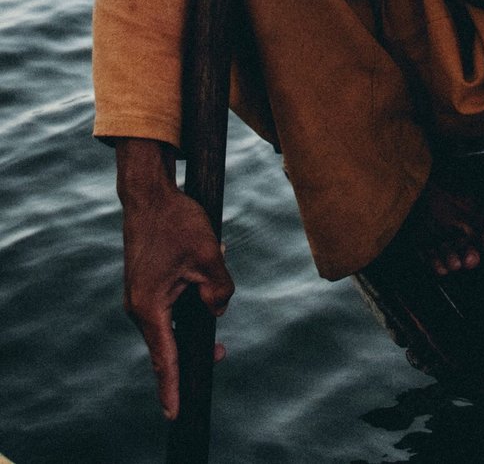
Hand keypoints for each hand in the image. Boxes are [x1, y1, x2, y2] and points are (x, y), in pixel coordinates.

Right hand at [116, 139, 233, 418]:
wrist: (150, 194)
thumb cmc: (177, 222)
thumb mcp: (209, 255)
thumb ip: (219, 288)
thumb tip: (218, 309)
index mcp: (150, 307)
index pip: (164, 358)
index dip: (172, 386)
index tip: (174, 414)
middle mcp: (139, 307)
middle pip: (169, 342)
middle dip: (194, 348)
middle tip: (218, 353)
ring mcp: (140, 296)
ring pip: (172, 321)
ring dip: (193, 318)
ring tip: (214, 291)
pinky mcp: (146, 285)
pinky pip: (169, 305)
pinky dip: (186, 302)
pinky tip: (204, 278)